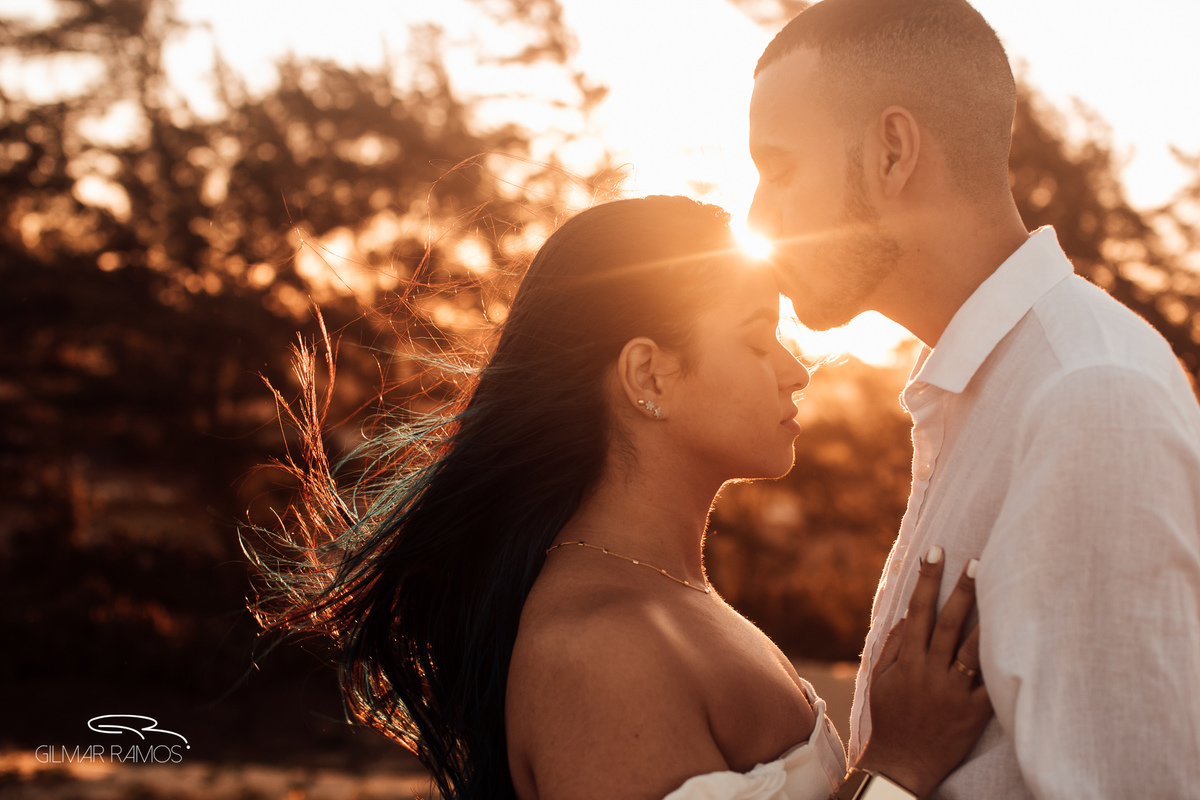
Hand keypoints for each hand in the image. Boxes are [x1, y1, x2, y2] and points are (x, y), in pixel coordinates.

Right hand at [855, 547, 992, 797]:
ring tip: (1001, 590)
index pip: (916, 610)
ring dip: (986, 617)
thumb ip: (892, 645)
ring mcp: (954, 691)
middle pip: (949, 622)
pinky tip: (1015, 639)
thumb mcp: (880, 679)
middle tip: (976, 562)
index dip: (925, 579)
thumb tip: (907, 614)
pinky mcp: (974, 711)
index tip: (934, 552)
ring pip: (973, 648)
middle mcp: (931, 671)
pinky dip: (1002, 663)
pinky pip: (991, 683)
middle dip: (961, 590)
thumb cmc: (889, 717)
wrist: (902, 763)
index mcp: (907, 660)